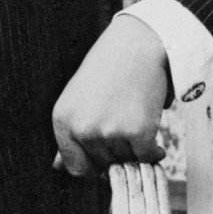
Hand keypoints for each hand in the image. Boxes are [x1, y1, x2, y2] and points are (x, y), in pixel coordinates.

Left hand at [51, 14, 169, 176]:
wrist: (137, 46)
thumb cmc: (106, 72)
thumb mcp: (77, 100)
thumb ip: (69, 135)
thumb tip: (58, 168)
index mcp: (62, 121)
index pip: (76, 168)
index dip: (94, 164)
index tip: (105, 152)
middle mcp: (82, 128)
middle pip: (104, 166)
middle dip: (116, 151)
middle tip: (122, 119)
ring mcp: (109, 132)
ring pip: (126, 161)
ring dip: (134, 147)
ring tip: (132, 113)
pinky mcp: (137, 132)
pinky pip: (147, 158)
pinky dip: (154, 150)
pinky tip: (151, 128)